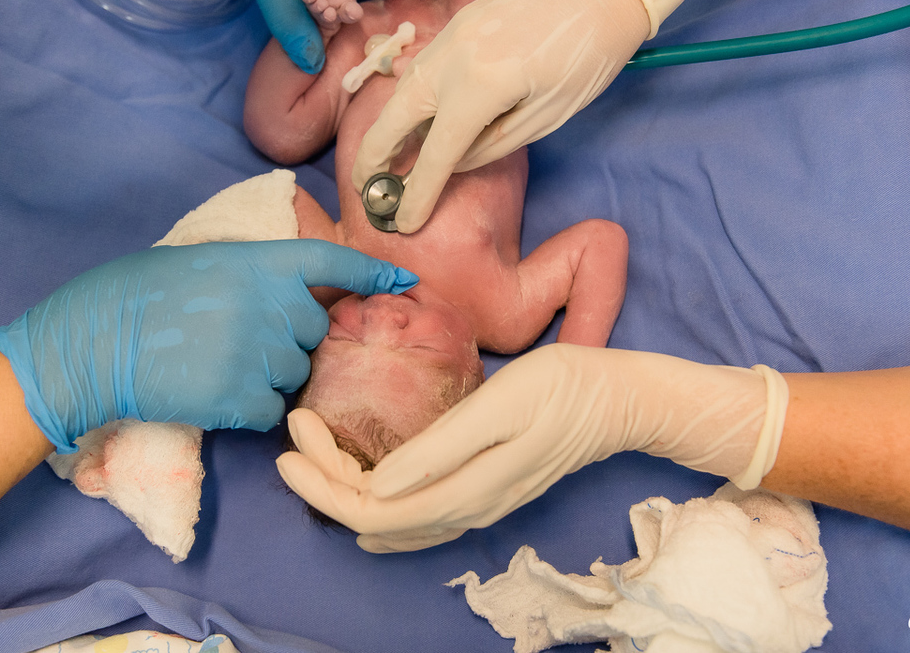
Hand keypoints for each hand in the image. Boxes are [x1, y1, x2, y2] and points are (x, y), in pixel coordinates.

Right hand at [0, 239, 417, 452]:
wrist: (94, 341)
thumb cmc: (135, 294)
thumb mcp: (202, 261)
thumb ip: (252, 274)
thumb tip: (285, 292)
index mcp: (258, 262)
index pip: (331, 261)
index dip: (370, 271)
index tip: (402, 281)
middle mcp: (271, 304)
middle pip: (314, 330)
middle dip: (290, 338)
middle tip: (239, 339)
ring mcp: (259, 353)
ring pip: (295, 375)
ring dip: (269, 376)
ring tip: (215, 365)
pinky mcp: (242, 397)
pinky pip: (273, 412)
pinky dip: (252, 410)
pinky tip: (213, 394)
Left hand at [277, 345, 786, 551]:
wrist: (619, 399)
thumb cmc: (561, 389)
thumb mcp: (500, 405)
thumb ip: (441, 449)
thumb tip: (382, 487)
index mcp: (462, 490)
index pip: (370, 507)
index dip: (322, 478)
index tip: (293, 431)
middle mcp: (464, 509)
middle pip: (373, 518)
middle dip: (322, 480)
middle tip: (291, 432)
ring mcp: (476, 505)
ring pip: (392, 519)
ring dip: (344, 488)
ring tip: (311, 450)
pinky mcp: (483, 491)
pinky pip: (415, 514)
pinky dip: (377, 499)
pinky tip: (365, 485)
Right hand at [351, 0, 648, 232]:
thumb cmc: (591, 53)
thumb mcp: (550, 114)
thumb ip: (495, 144)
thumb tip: (454, 162)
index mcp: (483, 85)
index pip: (436, 153)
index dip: (416, 192)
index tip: (402, 222)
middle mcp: (454, 57)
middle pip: (395, 116)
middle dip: (374, 157)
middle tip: (366, 190)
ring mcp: (452, 34)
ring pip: (402, 89)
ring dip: (387, 127)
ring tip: (382, 160)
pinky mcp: (459, 22)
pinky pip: (422, 68)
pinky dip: (409, 99)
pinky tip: (412, 119)